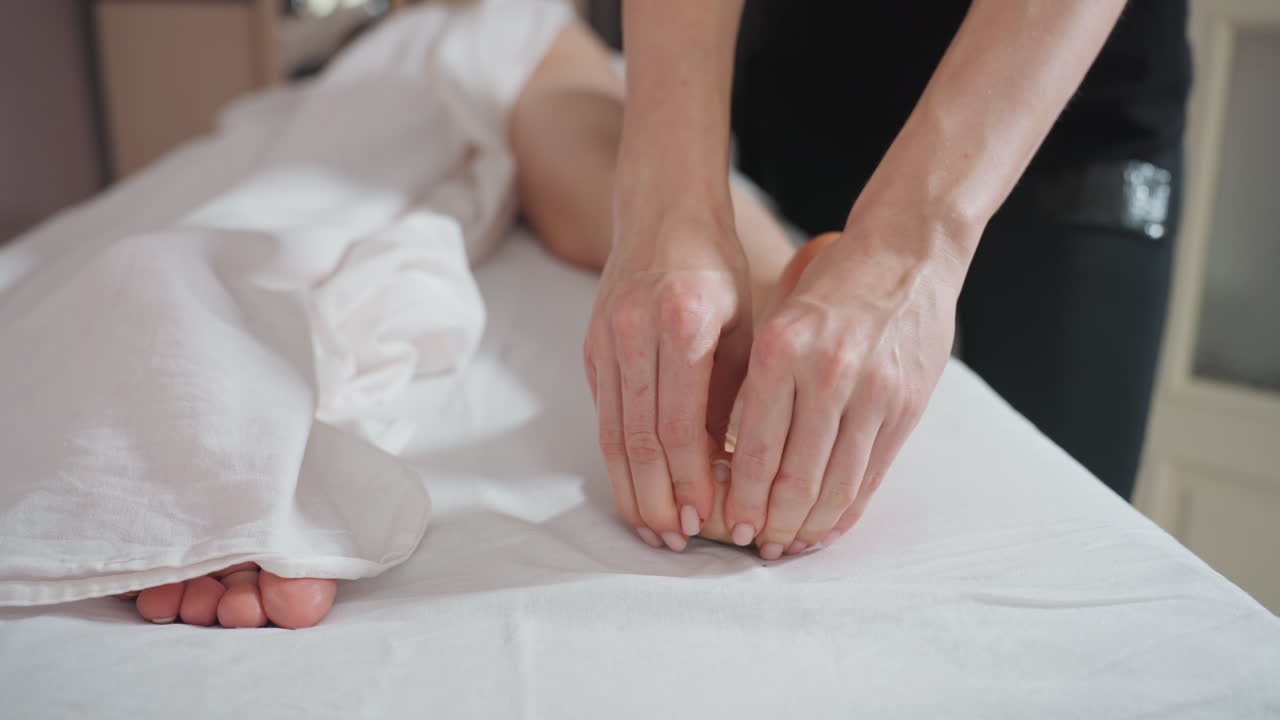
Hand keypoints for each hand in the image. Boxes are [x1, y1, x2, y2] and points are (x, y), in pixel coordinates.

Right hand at [584, 213, 752, 550]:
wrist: (662, 212)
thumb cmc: (716, 269)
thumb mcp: (745, 325)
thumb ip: (733, 393)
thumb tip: (728, 470)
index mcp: (682, 324)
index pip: (678, 425)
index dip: (688, 480)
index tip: (702, 520)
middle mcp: (633, 333)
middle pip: (636, 438)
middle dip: (653, 499)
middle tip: (671, 542)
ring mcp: (604, 341)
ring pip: (611, 433)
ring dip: (630, 488)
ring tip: (650, 529)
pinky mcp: (590, 348)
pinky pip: (604, 414)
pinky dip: (618, 457)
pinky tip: (635, 487)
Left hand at [723, 211, 970, 558]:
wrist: (907, 251)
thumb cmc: (832, 287)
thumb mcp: (780, 321)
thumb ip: (761, 385)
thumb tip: (732, 462)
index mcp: (780, 348)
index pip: (754, 447)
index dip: (741, 497)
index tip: (730, 523)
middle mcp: (826, 371)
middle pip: (795, 476)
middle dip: (774, 522)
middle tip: (759, 546)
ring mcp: (873, 390)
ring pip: (836, 483)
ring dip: (812, 525)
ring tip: (793, 544)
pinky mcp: (907, 403)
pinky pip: (873, 473)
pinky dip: (849, 507)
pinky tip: (831, 525)